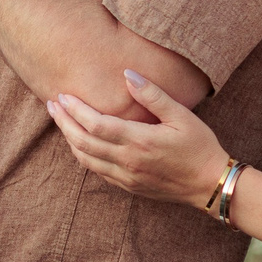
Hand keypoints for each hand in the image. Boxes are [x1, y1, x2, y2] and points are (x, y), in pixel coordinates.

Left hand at [45, 69, 230, 205]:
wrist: (210, 184)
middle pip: (83, 142)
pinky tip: (81, 143)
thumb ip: (153, 95)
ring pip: (86, 159)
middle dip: (64, 123)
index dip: (75, 110)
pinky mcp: (129, 187)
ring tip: (61, 122)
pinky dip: (84, 155)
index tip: (63, 96)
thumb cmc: (199, 146)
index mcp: (139, 141)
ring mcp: (126, 177)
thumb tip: (128, 75)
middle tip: (52, 105)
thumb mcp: (182, 115)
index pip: (95, 124)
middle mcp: (127, 162)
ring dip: (70, 140)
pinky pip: (97, 171)